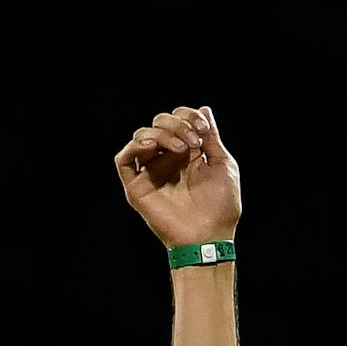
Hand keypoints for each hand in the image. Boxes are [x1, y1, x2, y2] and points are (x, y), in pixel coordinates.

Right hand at [115, 104, 240, 250]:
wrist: (209, 236)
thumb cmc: (221, 206)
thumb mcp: (223, 166)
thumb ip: (212, 138)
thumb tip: (204, 109)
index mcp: (188, 153)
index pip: (178, 120)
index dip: (188, 116)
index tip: (203, 129)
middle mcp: (167, 159)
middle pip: (159, 123)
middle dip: (177, 124)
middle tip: (193, 141)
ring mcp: (151, 171)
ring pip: (142, 136)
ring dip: (161, 134)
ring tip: (181, 149)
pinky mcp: (137, 186)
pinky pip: (123, 159)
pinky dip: (134, 147)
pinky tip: (152, 147)